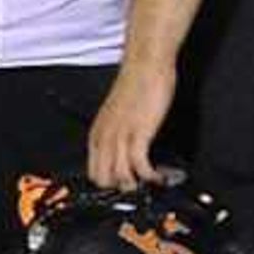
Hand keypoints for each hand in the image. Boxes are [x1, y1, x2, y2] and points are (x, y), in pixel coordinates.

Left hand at [83, 59, 176, 191]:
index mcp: (97, 133)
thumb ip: (117, 135)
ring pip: (120, 177)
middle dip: (121, 190)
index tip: (126, 188)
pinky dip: (151, 177)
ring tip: (153, 183)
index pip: (93, 172)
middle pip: (103, 180)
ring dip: (138, 186)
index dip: (109, 185)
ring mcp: (120, 136)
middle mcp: (104, 137)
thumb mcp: (119, 115)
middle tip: (140, 189)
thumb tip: (123, 153)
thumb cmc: (135, 84)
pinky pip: (140, 167)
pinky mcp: (138, 133)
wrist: (146, 64)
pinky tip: (160, 176)